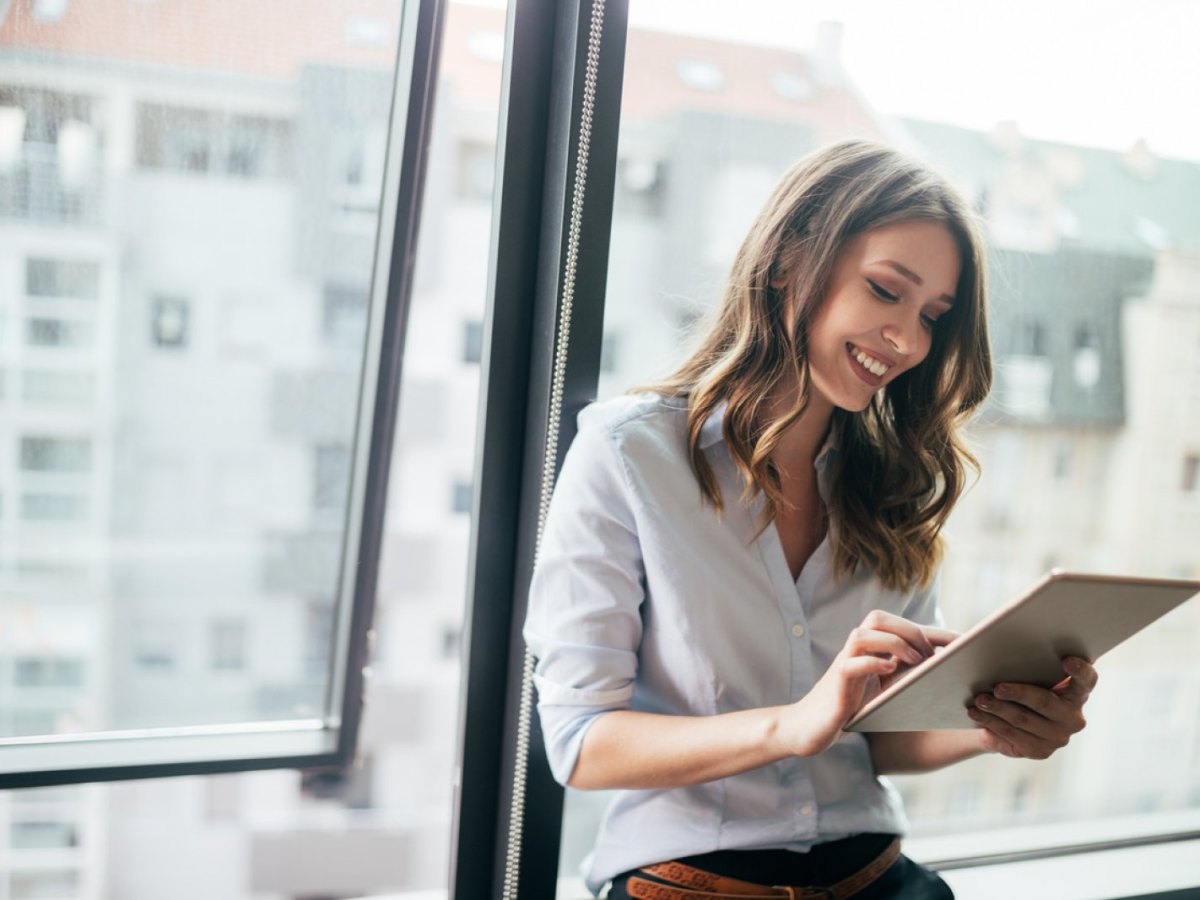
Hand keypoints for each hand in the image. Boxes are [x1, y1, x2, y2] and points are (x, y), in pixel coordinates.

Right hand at [781, 609, 957, 756]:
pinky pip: (852, 663)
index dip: (935, 632)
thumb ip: (905, 677)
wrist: (810, 728)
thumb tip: (946, 673)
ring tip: (914, 662)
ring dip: (893, 643)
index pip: (902, 626)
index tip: (965, 643)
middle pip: (878, 618)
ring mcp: (844, 664)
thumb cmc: (851, 708)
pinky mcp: (836, 684)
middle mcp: (855, 651)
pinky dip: (873, 663)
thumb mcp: (884, 691)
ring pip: (863, 634)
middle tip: (930, 657)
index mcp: (870, 650)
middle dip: (910, 631)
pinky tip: (890, 672)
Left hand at [968, 657, 1096, 758]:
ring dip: (998, 709)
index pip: (1087, 680)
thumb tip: (996, 642)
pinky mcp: (1040, 751)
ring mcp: (1058, 737)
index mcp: (1077, 691)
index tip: (1066, 660)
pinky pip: (1012, 735)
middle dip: (1018, 693)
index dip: (1080, 670)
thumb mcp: (1028, 672)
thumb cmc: (1022, 684)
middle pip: (1045, 702)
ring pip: (1023, 720)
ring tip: (979, 700)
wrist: (1009, 718)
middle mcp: (1073, 716)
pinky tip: (976, 714)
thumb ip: (1026, 659)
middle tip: (997, 687)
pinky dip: (991, 723)